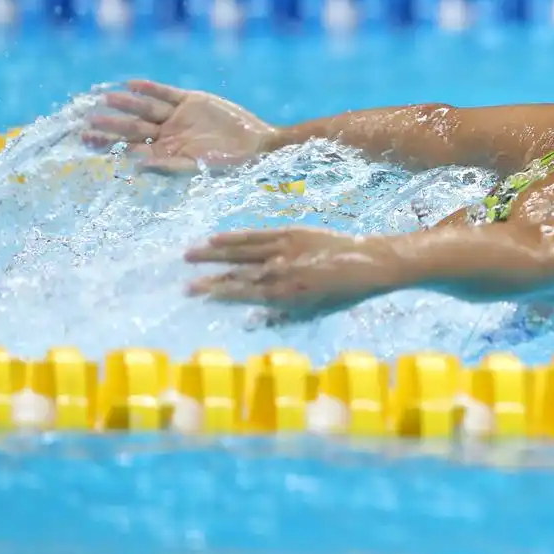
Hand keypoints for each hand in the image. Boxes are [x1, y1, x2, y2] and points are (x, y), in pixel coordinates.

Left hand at [83, 79, 274, 173]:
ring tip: (106, 99)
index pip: (129, 147)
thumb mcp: (195, 168)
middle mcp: (167, 134)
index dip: (108, 143)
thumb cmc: (228, 164)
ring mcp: (177, 117)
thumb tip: (135, 165)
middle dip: (110, 124)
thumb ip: (165, 165)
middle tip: (87, 121)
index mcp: (165, 153)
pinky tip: (131, 84)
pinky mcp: (190, 101)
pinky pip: (165, 93)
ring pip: (145, 108)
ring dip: (126, 103)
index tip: (87, 139)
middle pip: (132, 127)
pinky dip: (149, 88)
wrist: (256, 144)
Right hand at [184, 226, 397, 320]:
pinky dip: (237, 237)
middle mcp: (280, 271)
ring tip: (191, 254)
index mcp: (285, 294)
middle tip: (185, 281)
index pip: (243, 292)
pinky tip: (218, 238)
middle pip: (238, 273)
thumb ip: (282, 315)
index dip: (218, 293)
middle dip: (210, 278)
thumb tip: (252, 321)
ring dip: (215, 253)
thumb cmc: (342, 293)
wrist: (368, 263)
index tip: (196, 293)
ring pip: (243, 251)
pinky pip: (258, 234)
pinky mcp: (291, 232)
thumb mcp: (314, 311)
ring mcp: (284, 249)